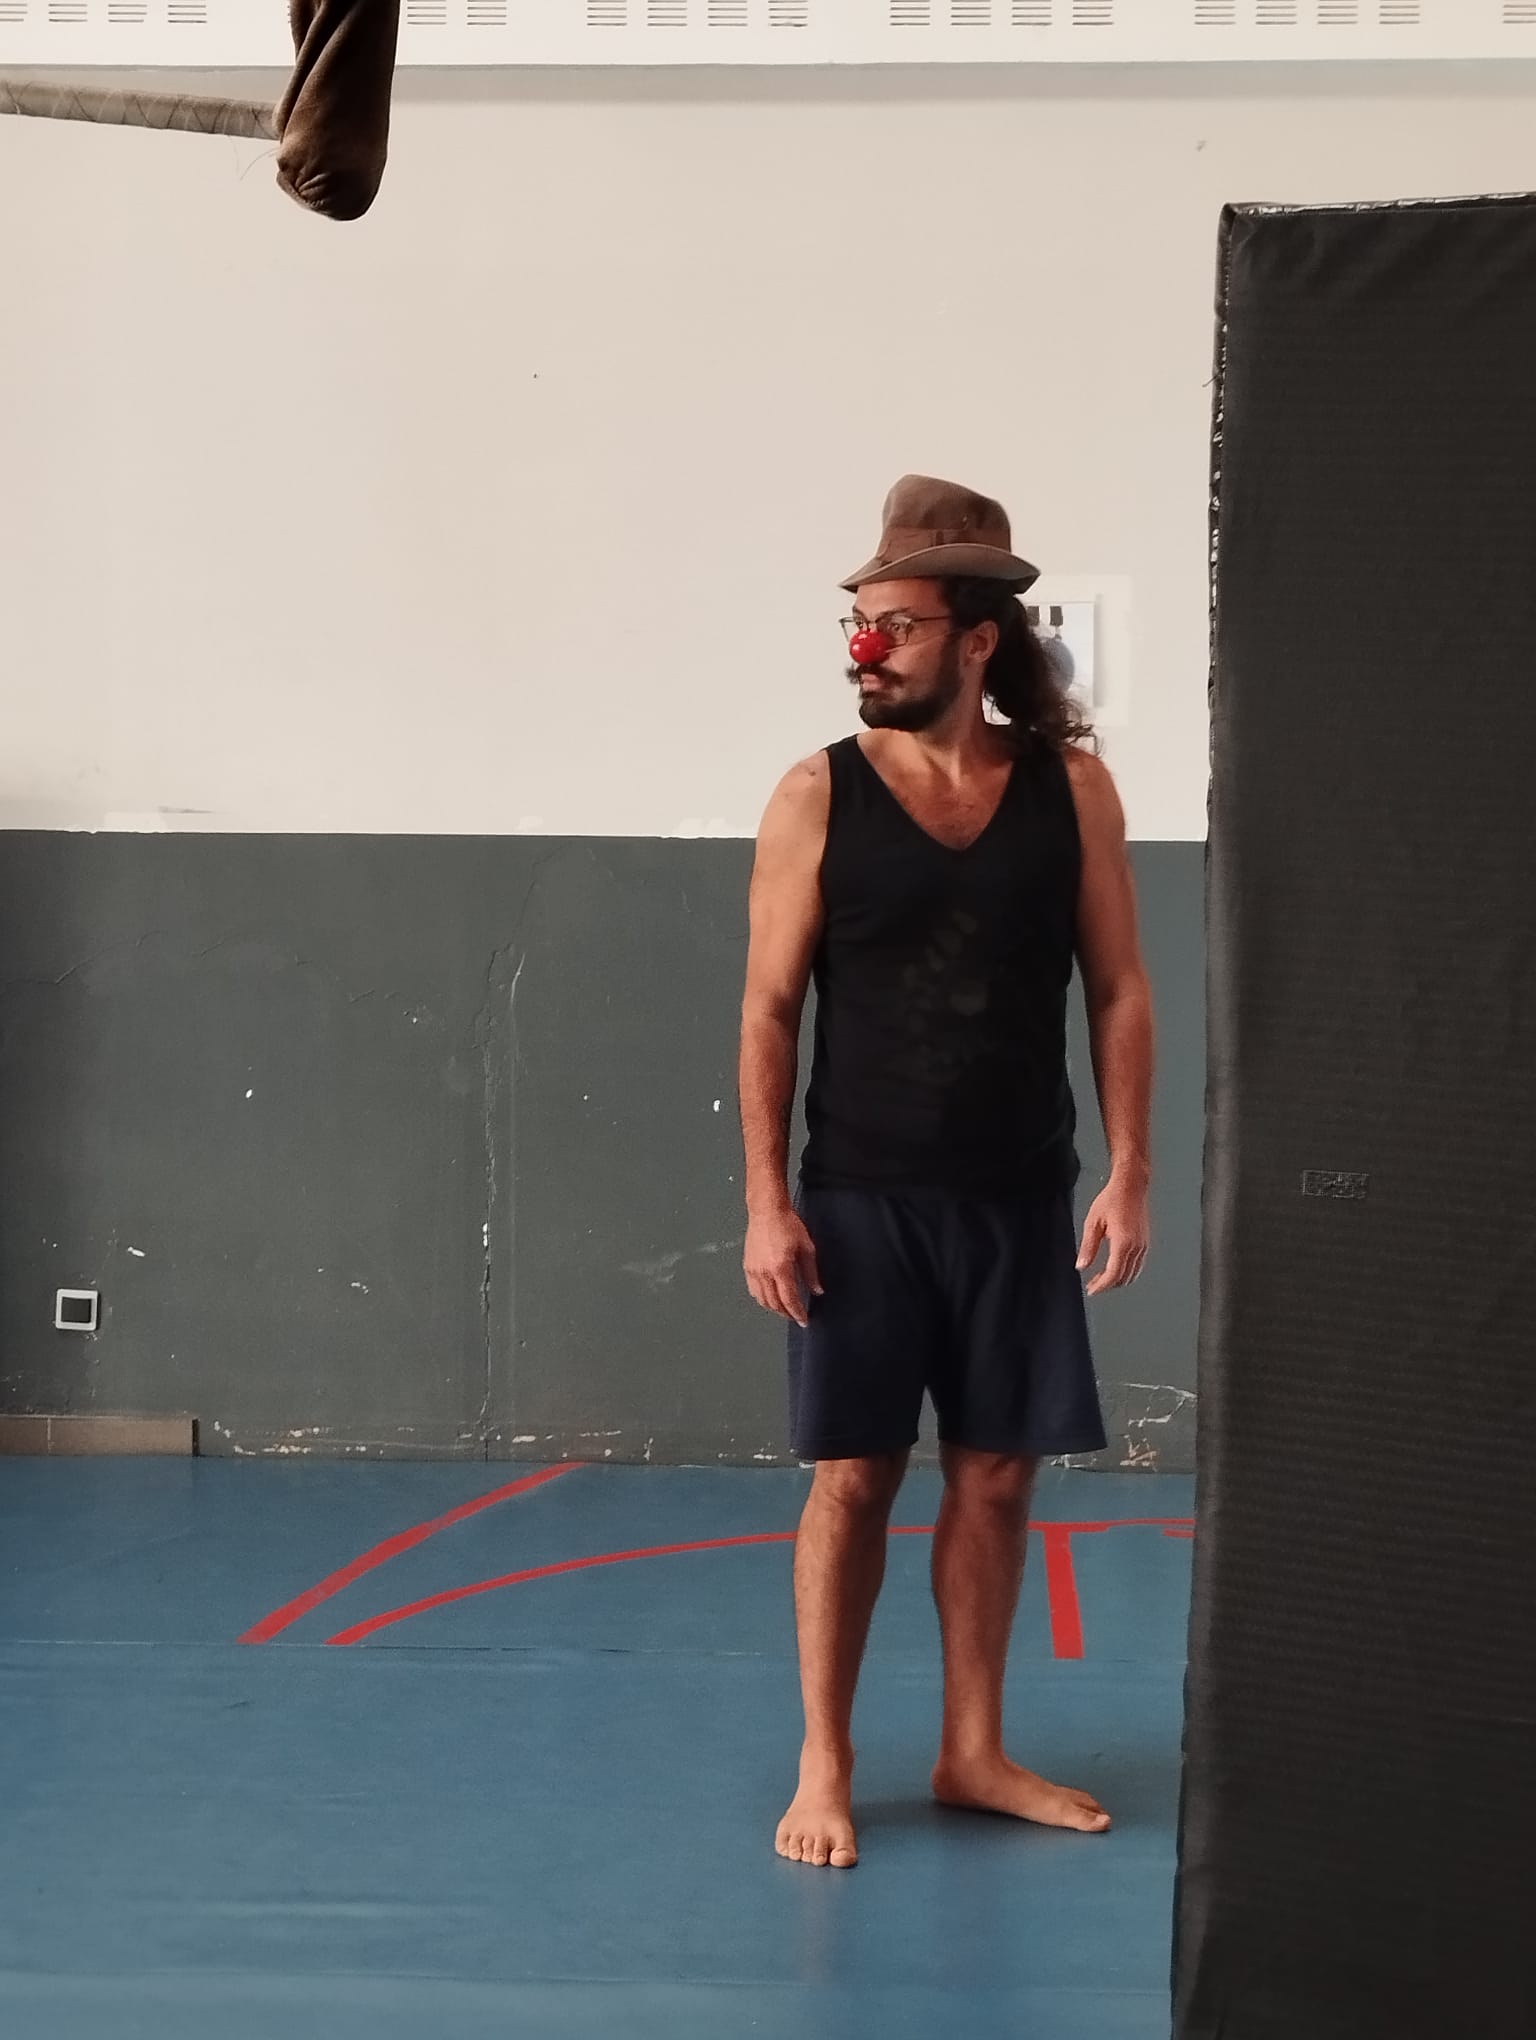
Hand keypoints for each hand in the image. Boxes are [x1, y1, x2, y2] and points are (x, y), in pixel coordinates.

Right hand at [744, 1205, 822, 1328]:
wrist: (767, 1211)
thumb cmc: (787, 1224)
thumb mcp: (806, 1248)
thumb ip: (811, 1273)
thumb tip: (816, 1290)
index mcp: (780, 1268)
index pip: (789, 1299)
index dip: (797, 1313)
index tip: (803, 1320)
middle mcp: (764, 1272)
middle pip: (774, 1303)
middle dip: (786, 1313)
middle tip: (796, 1316)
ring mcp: (753, 1270)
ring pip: (761, 1299)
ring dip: (773, 1308)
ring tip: (784, 1309)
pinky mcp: (747, 1266)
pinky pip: (753, 1290)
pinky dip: (762, 1298)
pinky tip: (769, 1297)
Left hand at [1076, 1177, 1149, 1296]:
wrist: (1131, 1187)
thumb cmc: (1112, 1200)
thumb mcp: (1093, 1223)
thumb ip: (1088, 1247)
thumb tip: (1081, 1266)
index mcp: (1123, 1243)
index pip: (1113, 1274)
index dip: (1101, 1286)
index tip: (1091, 1290)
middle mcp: (1136, 1247)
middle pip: (1123, 1278)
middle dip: (1107, 1285)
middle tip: (1092, 1284)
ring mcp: (1143, 1246)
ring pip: (1132, 1274)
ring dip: (1117, 1280)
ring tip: (1101, 1278)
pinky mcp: (1145, 1242)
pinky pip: (1137, 1265)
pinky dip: (1126, 1272)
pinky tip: (1114, 1267)